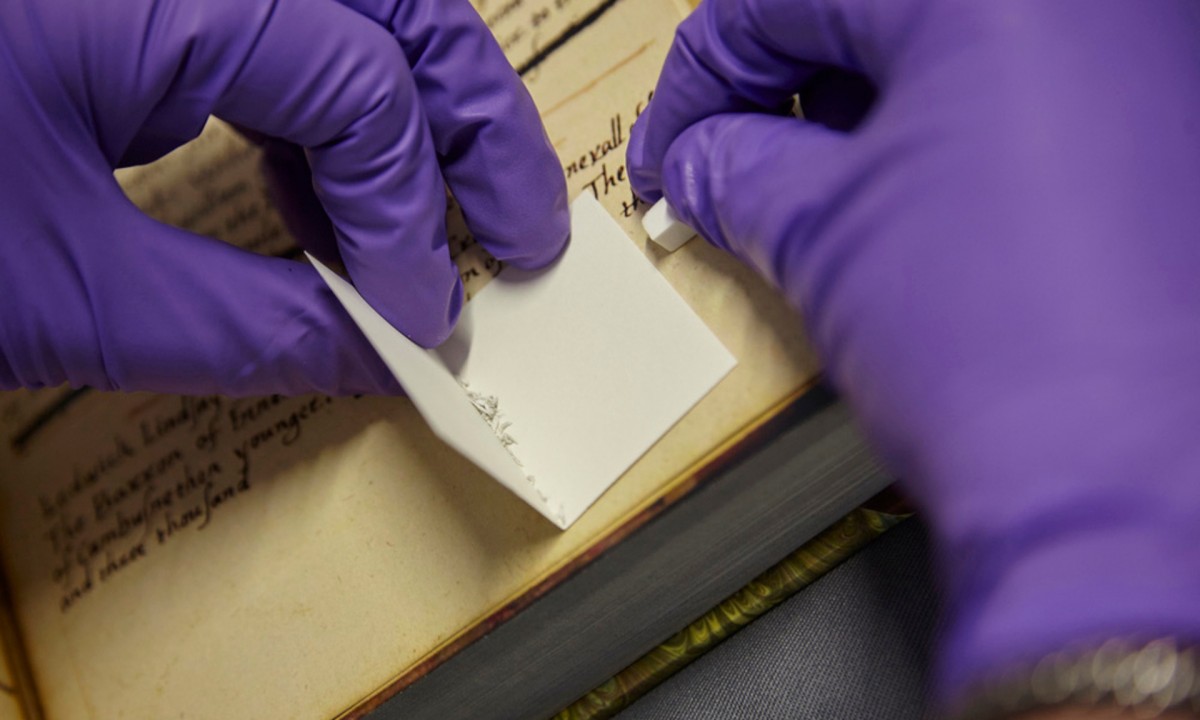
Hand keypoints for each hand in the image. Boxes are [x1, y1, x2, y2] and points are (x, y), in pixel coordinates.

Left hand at [0, 0, 567, 395]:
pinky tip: (329, 200)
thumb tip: (379, 357)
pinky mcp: (144, 1)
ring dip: (412, 118)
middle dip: (474, 123)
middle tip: (522, 233)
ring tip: (435, 227)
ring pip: (349, 8)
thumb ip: (239, 327)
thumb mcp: (52, 288)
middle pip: (394, 1)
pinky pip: (278, 32)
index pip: (356, 83)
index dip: (407, 215)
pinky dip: (324, 115)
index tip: (420, 319)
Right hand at [629, 0, 1199, 706]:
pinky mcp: (1173, 132)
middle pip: (877, 12)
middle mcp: (1090, 5)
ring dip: (862, 109)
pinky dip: (948, 132)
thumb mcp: (820, 236)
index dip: (702, 75)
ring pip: (958, 48)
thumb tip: (704, 160)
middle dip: (782, 89)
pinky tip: (906, 202)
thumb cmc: (995, 352)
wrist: (1124, 492)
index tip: (673, 143)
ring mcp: (1145, 64)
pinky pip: (1030, 95)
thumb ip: (737, 170)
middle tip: (729, 163)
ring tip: (813, 192)